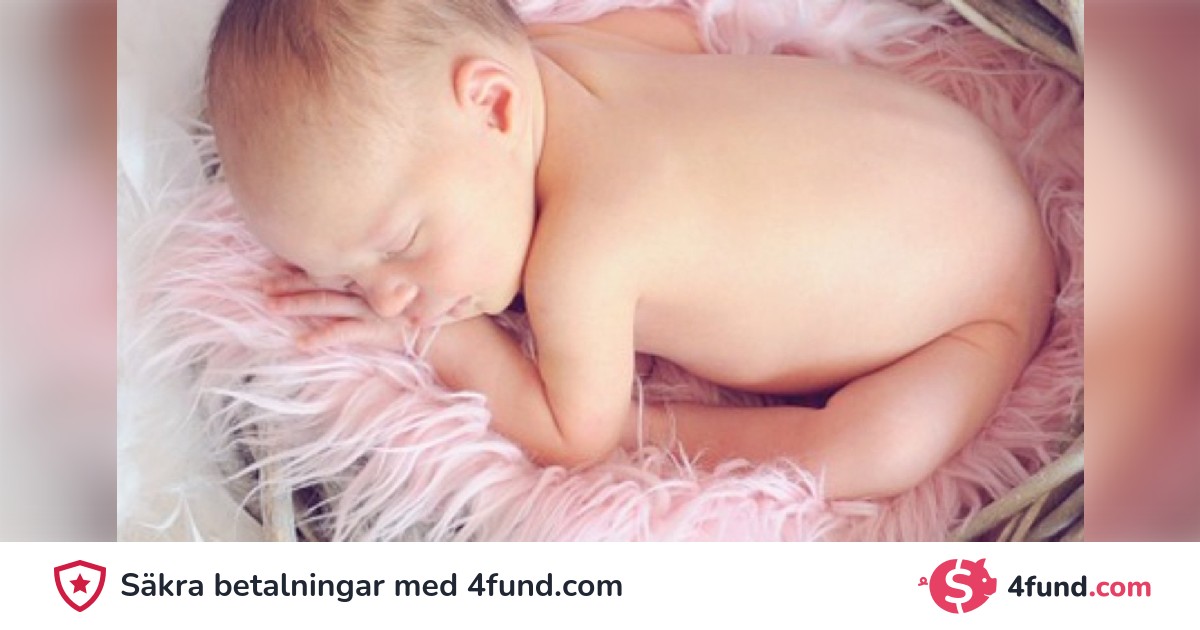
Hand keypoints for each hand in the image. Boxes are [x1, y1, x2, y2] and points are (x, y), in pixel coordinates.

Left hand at [262, 265, 422, 351]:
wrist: (452, 330)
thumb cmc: (427, 307)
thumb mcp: (404, 285)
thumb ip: (382, 277)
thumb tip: (357, 274)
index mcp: (370, 274)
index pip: (331, 266)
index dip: (304, 265)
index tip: (277, 261)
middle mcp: (366, 287)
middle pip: (321, 281)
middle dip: (289, 283)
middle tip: (261, 284)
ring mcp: (369, 308)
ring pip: (326, 303)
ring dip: (296, 304)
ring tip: (270, 306)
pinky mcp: (375, 330)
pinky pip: (344, 333)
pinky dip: (322, 338)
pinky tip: (301, 343)